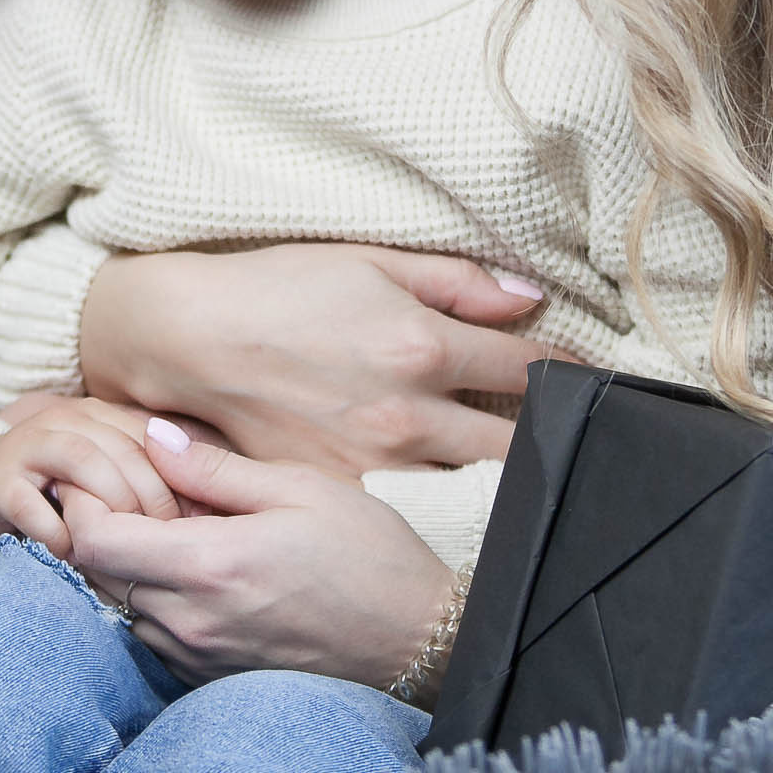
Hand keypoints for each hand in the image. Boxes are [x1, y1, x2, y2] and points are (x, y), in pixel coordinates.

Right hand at [0, 396, 183, 555]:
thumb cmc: (47, 489)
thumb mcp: (97, 477)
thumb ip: (139, 480)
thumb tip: (203, 512)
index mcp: (99, 417)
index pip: (153, 440)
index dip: (180, 483)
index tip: (198, 526)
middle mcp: (67, 421)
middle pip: (124, 450)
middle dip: (151, 500)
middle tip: (165, 544)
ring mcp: (28, 447)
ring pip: (83, 462)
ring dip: (108, 508)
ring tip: (122, 547)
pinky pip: (32, 504)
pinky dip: (57, 533)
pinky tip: (72, 555)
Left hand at [65, 419, 455, 688]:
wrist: (416, 639)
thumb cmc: (367, 554)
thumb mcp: (300, 488)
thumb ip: (214, 469)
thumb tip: (153, 438)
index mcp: (209, 565)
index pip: (93, 541)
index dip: (82, 502)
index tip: (105, 471)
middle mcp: (191, 620)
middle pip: (94, 576)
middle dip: (99, 529)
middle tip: (136, 490)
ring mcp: (199, 654)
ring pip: (120, 606)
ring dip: (128, 565)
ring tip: (173, 526)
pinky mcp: (210, 674)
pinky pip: (152, 633)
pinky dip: (154, 597)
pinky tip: (196, 566)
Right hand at [78, 245, 568, 475]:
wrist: (185, 339)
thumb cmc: (277, 289)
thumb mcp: (370, 262)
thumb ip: (458, 282)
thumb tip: (530, 300)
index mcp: (424, 346)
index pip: (534, 370)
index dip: (573, 373)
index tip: (586, 378)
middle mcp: (409, 415)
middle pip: (517, 450)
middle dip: (546, 441)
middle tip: (558, 434)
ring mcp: (373, 466)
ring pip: (469, 493)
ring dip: (494, 481)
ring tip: (506, 470)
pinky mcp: (340, 496)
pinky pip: (410, 511)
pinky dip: (434, 505)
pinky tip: (439, 492)